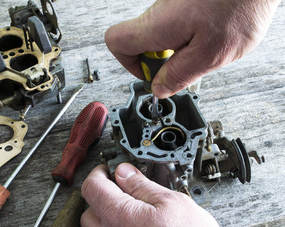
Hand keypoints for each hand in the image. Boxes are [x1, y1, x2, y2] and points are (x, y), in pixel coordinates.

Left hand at [81, 163, 224, 226]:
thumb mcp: (172, 203)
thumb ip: (142, 186)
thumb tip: (124, 172)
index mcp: (120, 218)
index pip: (92, 188)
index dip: (99, 173)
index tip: (108, 170)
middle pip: (90, 210)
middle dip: (102, 195)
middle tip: (121, 188)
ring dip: (108, 215)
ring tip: (133, 209)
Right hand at [105, 0, 279, 97]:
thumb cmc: (241, 5)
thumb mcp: (210, 54)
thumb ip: (179, 75)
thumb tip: (159, 88)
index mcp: (158, 25)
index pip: (116, 42)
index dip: (129, 65)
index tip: (152, 75)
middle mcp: (159, 13)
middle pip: (138, 43)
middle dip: (159, 62)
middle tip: (183, 66)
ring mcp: (171, 7)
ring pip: (159, 37)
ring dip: (176, 52)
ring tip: (201, 52)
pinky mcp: (184, 5)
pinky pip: (175, 27)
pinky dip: (187, 39)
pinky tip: (207, 40)